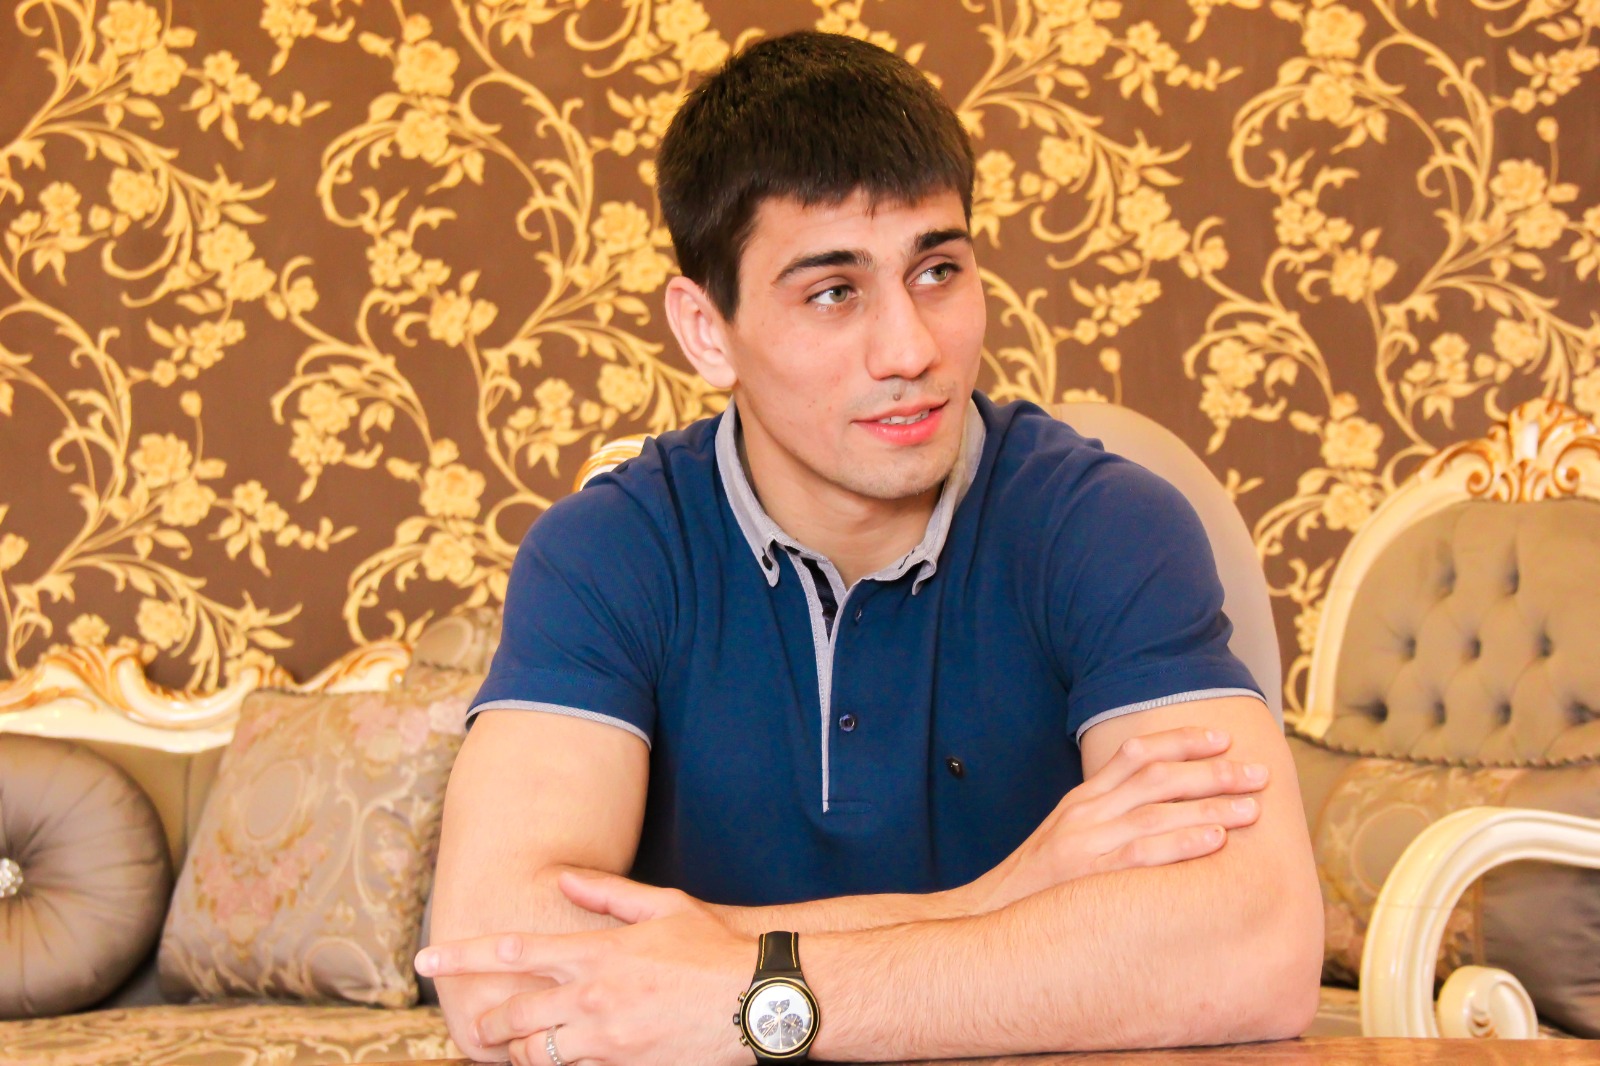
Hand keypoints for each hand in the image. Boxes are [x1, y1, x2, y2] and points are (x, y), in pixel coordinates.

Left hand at [417, 871, 755, 1065]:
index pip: (512, 951)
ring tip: (516, 1050)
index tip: (426, 958)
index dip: (461, 956)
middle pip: (511, 1017)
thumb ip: (609, 894)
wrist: (759, 998)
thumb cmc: (715, 948)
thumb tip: (567, 880)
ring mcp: (606, 1040)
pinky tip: (560, 1060)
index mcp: (596, 951)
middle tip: (476, 1028)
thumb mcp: (664, 906)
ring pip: (535, 1056)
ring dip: (519, 1054)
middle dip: (485, 1026)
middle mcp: (592, 997)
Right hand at [964, 726, 1268, 910]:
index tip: (1222, 738)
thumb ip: (1105, 821)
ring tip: (1252, 808)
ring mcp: (1086, 843)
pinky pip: (1143, 854)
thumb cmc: (1036, 889)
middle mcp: (1085, 813)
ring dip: (1211, 806)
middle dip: (1213, 771)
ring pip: (1157, 811)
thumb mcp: (1066, 840)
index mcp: (1081, 800)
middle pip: (1156, 777)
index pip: (1134, 754)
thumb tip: (1159, 815)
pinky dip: (1182, 843)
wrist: (985, 919)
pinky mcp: (1089, 877)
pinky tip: (1215, 839)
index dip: (1181, 741)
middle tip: (1258, 772)